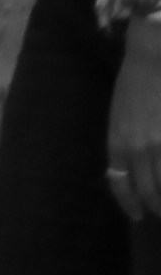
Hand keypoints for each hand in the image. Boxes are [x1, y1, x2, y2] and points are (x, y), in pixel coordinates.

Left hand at [114, 21, 160, 222]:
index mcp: (117, 141)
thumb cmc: (132, 86)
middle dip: (156, 206)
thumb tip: (129, 171)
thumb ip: (123, 146)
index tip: (138, 216)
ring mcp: (159, 143)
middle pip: (148, 189)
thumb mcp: (118, 118)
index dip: (129, 203)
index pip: (120, 183)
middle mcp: (138, 147)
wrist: (151, 58)